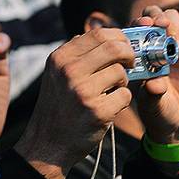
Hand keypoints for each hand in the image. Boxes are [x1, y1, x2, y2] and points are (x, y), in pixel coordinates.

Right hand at [14, 29, 133, 178]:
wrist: (47, 145)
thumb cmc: (58, 107)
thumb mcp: (57, 74)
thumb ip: (77, 54)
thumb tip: (106, 37)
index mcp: (60, 58)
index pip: (99, 34)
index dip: (119, 38)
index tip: (124, 47)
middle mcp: (69, 71)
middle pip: (115, 48)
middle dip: (129, 55)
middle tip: (130, 64)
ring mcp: (83, 91)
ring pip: (121, 73)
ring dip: (123, 82)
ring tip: (111, 91)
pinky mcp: (98, 111)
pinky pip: (125, 96)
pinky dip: (122, 100)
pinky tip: (110, 107)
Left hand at [132, 6, 178, 145]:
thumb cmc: (159, 114)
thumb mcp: (152, 105)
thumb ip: (152, 93)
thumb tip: (154, 83)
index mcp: (139, 54)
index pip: (135, 28)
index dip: (138, 22)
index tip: (143, 25)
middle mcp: (156, 47)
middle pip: (154, 15)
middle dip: (156, 16)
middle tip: (160, 26)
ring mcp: (175, 47)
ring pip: (174, 18)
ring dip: (173, 21)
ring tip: (172, 38)